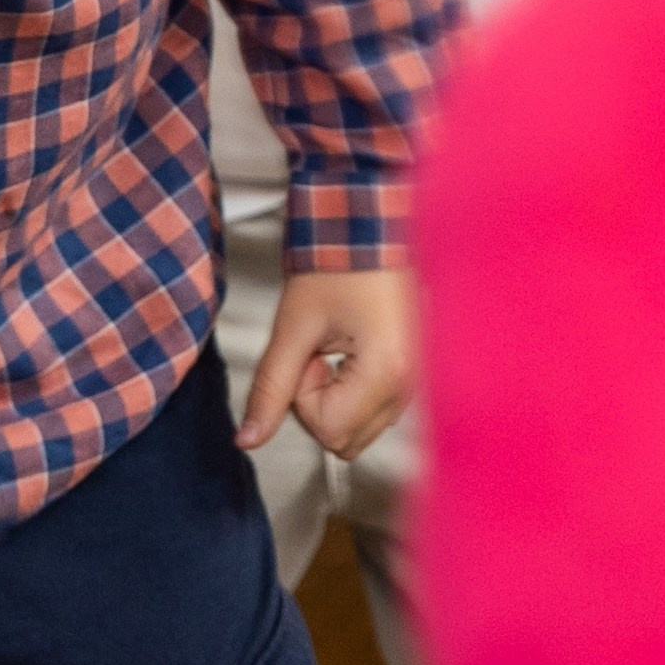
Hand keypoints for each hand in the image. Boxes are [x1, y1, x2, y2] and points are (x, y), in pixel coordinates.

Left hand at [237, 267, 417, 462]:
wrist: (371, 225)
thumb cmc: (340, 262)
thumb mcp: (294, 326)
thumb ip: (270, 388)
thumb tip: (248, 437)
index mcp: (387, 373)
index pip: (328, 430)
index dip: (303, 394)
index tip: (307, 354)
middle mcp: (410, 383)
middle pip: (346, 439)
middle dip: (320, 402)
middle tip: (316, 352)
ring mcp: (416, 380)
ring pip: (360, 428)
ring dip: (338, 397)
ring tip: (335, 346)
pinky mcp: (413, 372)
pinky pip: (376, 408)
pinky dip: (356, 389)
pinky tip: (352, 350)